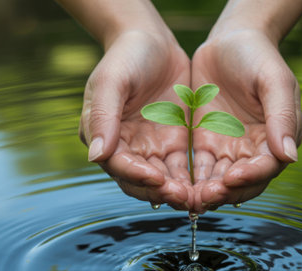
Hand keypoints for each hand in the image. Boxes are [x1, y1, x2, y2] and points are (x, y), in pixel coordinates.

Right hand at [80, 30, 192, 209]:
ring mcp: (150, 148)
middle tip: (181, 197)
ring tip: (196, 198)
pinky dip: (190, 181)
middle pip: (139, 180)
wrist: (152, 41)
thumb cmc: (126, 57)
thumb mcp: (111, 80)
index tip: (156, 179)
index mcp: (104, 136)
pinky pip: (180, 169)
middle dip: (159, 191)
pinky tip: (206, 186)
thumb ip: (102, 116)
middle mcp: (126, 148)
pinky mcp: (172, 144)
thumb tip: (96, 157)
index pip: (118, 165)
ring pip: (161, 180)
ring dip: (176, 191)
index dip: (136, 175)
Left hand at [191, 29, 301, 212]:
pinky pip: (202, 169)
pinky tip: (178, 186)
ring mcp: (230, 148)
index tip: (232, 178)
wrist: (230, 40)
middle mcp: (255, 149)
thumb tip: (289, 156)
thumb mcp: (274, 80)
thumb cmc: (258, 57)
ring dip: (207, 192)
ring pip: (221, 180)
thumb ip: (282, 116)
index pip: (267, 167)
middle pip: (243, 182)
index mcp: (277, 137)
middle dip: (226, 191)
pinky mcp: (208, 143)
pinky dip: (193, 180)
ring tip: (190, 198)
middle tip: (206, 197)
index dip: (252, 176)